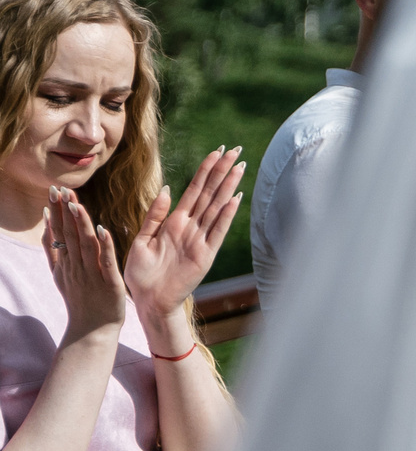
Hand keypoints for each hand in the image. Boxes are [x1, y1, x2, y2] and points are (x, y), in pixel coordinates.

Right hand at [45, 188, 125, 341]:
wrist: (92, 331)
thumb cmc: (80, 301)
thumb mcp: (61, 275)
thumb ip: (53, 252)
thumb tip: (45, 226)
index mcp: (66, 263)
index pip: (60, 233)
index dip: (57, 212)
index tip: (54, 191)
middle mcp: (76, 266)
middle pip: (69, 235)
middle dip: (64, 212)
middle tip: (60, 190)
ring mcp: (91, 275)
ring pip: (85, 245)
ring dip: (81, 224)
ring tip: (77, 205)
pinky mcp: (109, 283)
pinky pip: (107, 262)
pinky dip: (105, 246)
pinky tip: (103, 230)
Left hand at [125, 146, 246, 350]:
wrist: (147, 301)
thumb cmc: (141, 274)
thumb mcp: (141, 240)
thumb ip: (154, 215)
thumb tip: (167, 189)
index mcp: (174, 222)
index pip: (194, 190)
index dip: (205, 170)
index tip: (217, 151)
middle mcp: (190, 228)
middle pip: (210, 193)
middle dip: (222, 171)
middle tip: (235, 149)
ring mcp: (200, 240)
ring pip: (216, 207)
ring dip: (228, 186)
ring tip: (240, 166)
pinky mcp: (204, 255)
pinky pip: (217, 231)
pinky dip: (226, 215)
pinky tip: (234, 198)